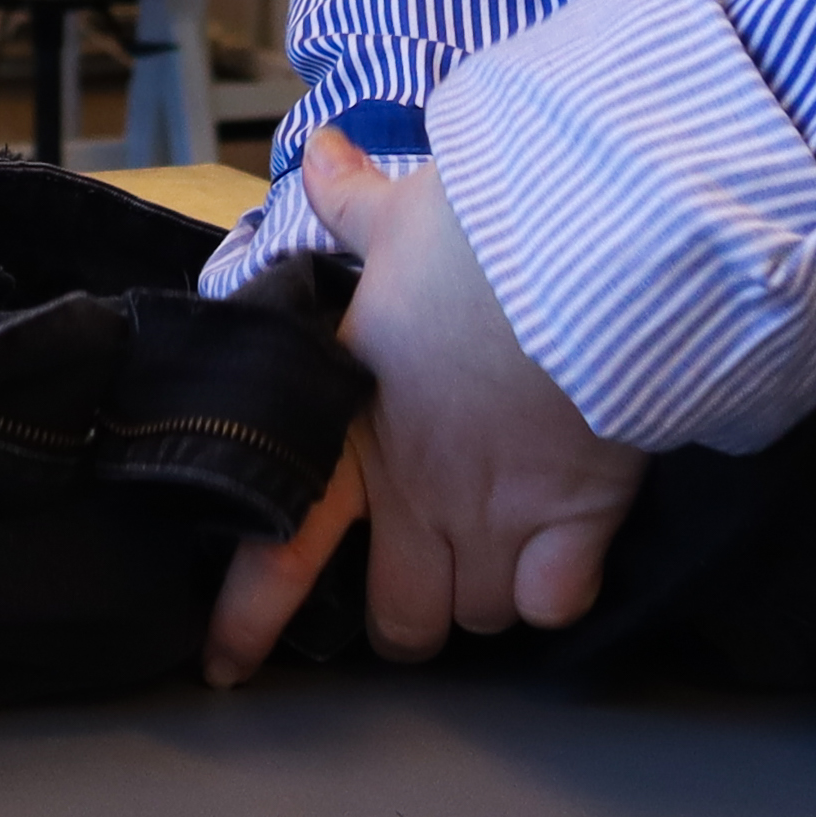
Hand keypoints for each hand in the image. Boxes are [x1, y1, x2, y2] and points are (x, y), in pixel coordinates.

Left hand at [201, 123, 643, 679]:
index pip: (278, 551)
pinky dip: (557, 591)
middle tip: (424, 573)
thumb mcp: (403, 215)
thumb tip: (323, 149)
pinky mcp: (576, 522)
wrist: (589, 253)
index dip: (247, 620)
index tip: (226, 667)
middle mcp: (416, 496)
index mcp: (353, 432)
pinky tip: (563, 551)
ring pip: (478, 620)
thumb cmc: (484, 236)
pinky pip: (554, 607)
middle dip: (407, 615)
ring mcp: (495, 518)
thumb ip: (354, 201)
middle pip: (398, 624)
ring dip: (487, 595)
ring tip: (502, 546)